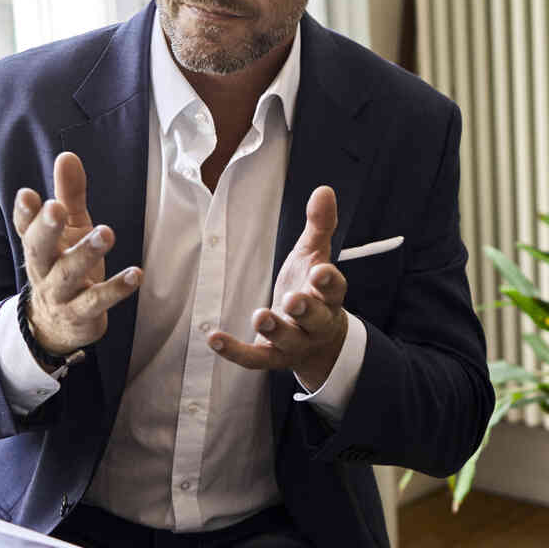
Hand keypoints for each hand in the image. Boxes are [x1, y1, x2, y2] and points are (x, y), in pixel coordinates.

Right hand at [11, 151, 141, 362]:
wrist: (58, 325)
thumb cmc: (66, 265)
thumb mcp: (70, 229)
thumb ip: (69, 194)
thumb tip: (67, 156)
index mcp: (39, 246)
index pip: (26, 227)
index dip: (25, 212)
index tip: (28, 194)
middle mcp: (44, 269)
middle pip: (38, 249)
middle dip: (46, 229)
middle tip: (55, 208)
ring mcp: (61, 294)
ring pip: (69, 274)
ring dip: (86, 253)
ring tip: (106, 233)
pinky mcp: (82, 313)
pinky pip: (97, 301)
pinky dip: (116, 289)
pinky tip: (136, 274)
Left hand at [209, 185, 348, 389]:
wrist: (317, 345)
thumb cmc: (312, 292)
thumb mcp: (315, 257)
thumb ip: (319, 226)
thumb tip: (324, 190)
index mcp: (329, 298)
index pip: (335, 290)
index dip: (329, 282)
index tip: (321, 271)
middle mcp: (316, 324)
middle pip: (315, 319)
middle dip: (305, 309)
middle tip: (293, 299)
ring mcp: (294, 344)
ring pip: (287, 340)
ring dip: (274, 329)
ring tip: (260, 315)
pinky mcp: (271, 357)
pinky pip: (254, 358)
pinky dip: (234, 351)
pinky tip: (214, 337)